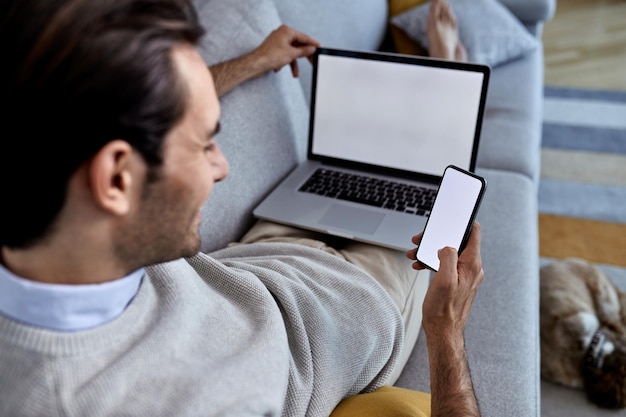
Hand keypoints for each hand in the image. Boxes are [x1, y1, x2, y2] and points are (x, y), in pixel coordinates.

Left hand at [252, 25, 319, 77]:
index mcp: (287, 31)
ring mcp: (277, 42)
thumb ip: (304, 51)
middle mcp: (282, 34)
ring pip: (290, 52)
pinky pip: (283, 56)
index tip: (319, 47)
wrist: (255, 64)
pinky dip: (284, 63)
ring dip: (293, 63)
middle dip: (303, 55)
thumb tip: (311, 49)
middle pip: (298, 45)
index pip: (304, 37)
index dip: (313, 44)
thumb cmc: (270, 56)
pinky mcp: (273, 49)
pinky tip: (279, 68)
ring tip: (295, 74)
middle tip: (313, 62)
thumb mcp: (292, 54)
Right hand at [406, 222, 483, 340]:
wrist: (443, 332)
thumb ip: (448, 257)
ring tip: (415, 255)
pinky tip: (420, 266)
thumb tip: (447, 246)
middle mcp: (472, 268)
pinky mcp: (457, 281)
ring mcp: (465, 275)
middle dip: (437, 238)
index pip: (473, 233)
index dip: (461, 222)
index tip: (448, 218)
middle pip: (457, 242)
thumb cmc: (443, 310)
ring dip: (431, 251)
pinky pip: (446, 265)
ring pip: (449, 253)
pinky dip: (433, 262)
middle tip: (420, 240)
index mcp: (472, 264)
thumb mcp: (444, 280)